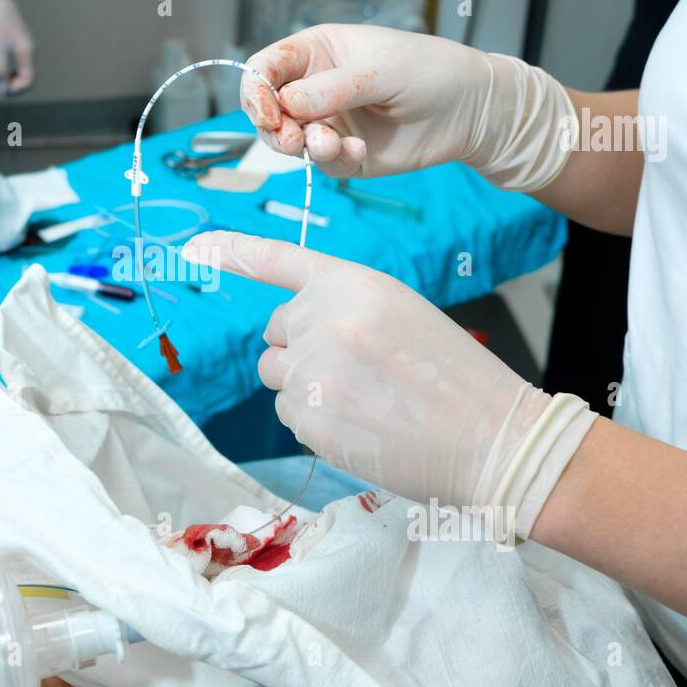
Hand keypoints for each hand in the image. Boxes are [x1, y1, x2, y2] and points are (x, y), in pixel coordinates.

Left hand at [0, 0, 34, 95]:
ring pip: (17, 71)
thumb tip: (2, 92)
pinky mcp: (15, 43)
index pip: (28, 81)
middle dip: (9, 87)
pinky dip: (2, 70)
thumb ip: (1, 73)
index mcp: (26, 53)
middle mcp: (28, 52)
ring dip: (4, 79)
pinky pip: (12, 63)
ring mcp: (22, 47)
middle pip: (24, 78)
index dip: (15, 90)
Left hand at [183, 231, 596, 539]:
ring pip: (274, 373)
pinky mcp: (308, 418)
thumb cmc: (455, 376)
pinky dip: (312, 422)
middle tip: (355, 369)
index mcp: (354, 284)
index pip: (280, 260)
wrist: (492, 439)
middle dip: (300, 347)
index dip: (235, 252)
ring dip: (302, 385)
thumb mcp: (402, 313)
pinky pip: (285, 413)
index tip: (194, 247)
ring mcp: (311, 370)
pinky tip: (358, 426)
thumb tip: (292, 331)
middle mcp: (324, 319)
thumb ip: (344, 308)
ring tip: (360, 399)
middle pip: (275, 329)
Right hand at [241, 24, 576, 191]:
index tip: (269, 113)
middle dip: (274, 129)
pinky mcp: (344, 155)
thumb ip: (330, 88)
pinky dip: (334, 161)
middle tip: (293, 140)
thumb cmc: (428, 70)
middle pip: (268, 111)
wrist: (471, 111)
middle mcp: (314, 88)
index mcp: (316, 53)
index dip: (256, 91)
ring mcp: (328, 122)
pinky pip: (322, 165)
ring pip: (289, 142)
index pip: (266, 69)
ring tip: (330, 146)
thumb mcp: (378, 70)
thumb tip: (285, 104)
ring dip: (303, 148)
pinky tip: (359, 152)